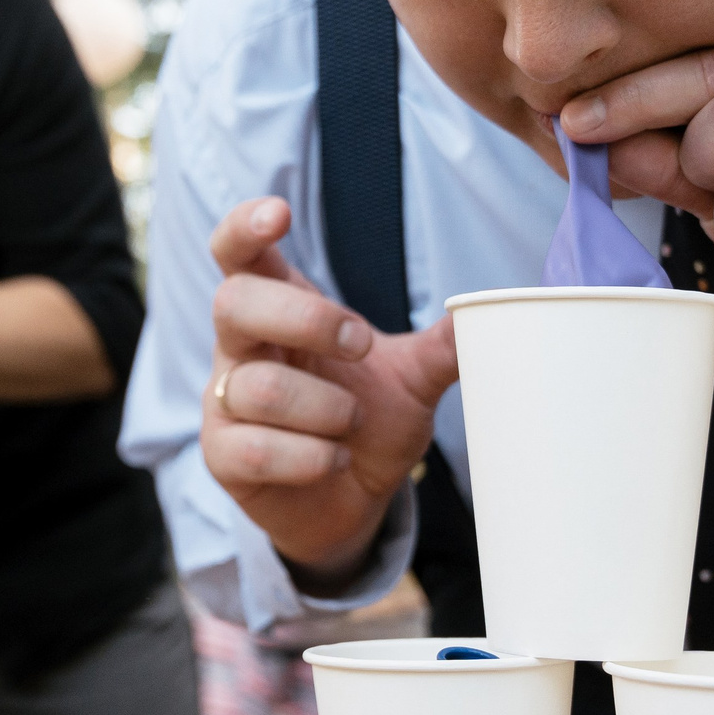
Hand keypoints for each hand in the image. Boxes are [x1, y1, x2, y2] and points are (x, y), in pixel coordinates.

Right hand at [199, 198, 461, 585]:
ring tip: (352, 424)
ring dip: (325, 409)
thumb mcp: (409, 380)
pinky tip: (335, 460)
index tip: (281, 213)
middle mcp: (241, 347)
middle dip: (306, 320)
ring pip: (258, 387)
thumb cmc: (366, 423)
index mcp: (278, 308)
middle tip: (361, 343)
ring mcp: (223, 400)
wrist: (348, 501)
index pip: (238, 252)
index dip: (246, 226)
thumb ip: (441, 347)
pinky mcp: (221, 456)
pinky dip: (311, 457)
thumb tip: (492, 313)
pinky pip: (254, 448)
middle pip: (234, 302)